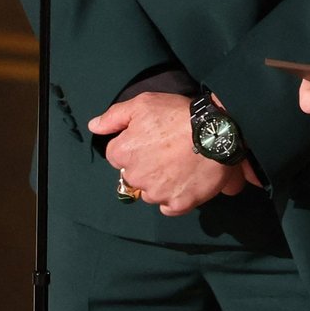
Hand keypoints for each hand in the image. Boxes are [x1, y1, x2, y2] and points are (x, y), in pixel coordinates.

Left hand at [88, 92, 247, 214]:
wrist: (216, 133)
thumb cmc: (178, 115)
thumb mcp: (143, 103)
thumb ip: (114, 116)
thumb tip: (93, 126)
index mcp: (122, 153)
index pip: (117, 155)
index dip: (133, 146)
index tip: (150, 139)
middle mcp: (135, 178)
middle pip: (133, 176)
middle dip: (145, 166)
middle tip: (167, 151)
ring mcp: (156, 193)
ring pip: (151, 192)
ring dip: (160, 183)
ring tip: (179, 165)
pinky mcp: (177, 205)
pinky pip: (168, 207)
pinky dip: (174, 198)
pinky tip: (184, 182)